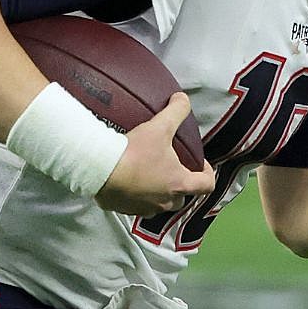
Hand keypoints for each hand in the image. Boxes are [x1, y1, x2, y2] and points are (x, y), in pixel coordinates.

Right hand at [96, 92, 215, 216]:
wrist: (99, 169)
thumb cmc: (134, 152)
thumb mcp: (159, 127)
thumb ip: (176, 111)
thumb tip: (183, 99)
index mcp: (179, 184)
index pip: (206, 185)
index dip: (208, 173)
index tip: (200, 163)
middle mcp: (165, 202)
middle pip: (182, 196)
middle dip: (181, 183)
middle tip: (172, 166)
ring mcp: (144, 209)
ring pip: (159, 203)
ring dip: (158, 191)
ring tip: (149, 172)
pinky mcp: (124, 209)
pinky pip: (136, 205)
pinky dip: (136, 195)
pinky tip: (128, 180)